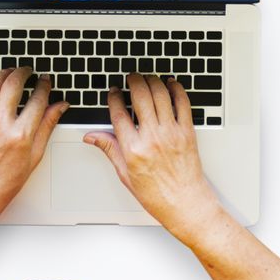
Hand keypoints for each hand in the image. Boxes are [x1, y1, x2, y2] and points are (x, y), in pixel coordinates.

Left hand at [0, 68, 66, 224]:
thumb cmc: (6, 179)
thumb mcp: (35, 154)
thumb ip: (47, 125)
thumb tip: (59, 106)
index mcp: (21, 135)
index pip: (37, 99)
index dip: (44, 85)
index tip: (45, 80)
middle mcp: (0, 125)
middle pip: (13, 84)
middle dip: (24, 72)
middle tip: (28, 71)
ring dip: (4, 73)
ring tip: (11, 72)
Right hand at [85, 74, 220, 234]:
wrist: (185, 203)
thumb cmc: (156, 194)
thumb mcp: (125, 174)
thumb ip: (110, 149)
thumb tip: (92, 137)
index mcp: (133, 149)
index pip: (118, 113)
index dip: (113, 97)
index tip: (113, 91)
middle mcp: (152, 137)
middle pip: (140, 96)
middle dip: (133, 81)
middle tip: (131, 77)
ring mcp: (171, 133)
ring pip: (161, 94)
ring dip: (153, 81)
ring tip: (147, 78)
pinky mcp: (188, 131)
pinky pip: (183, 102)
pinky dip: (176, 89)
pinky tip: (170, 84)